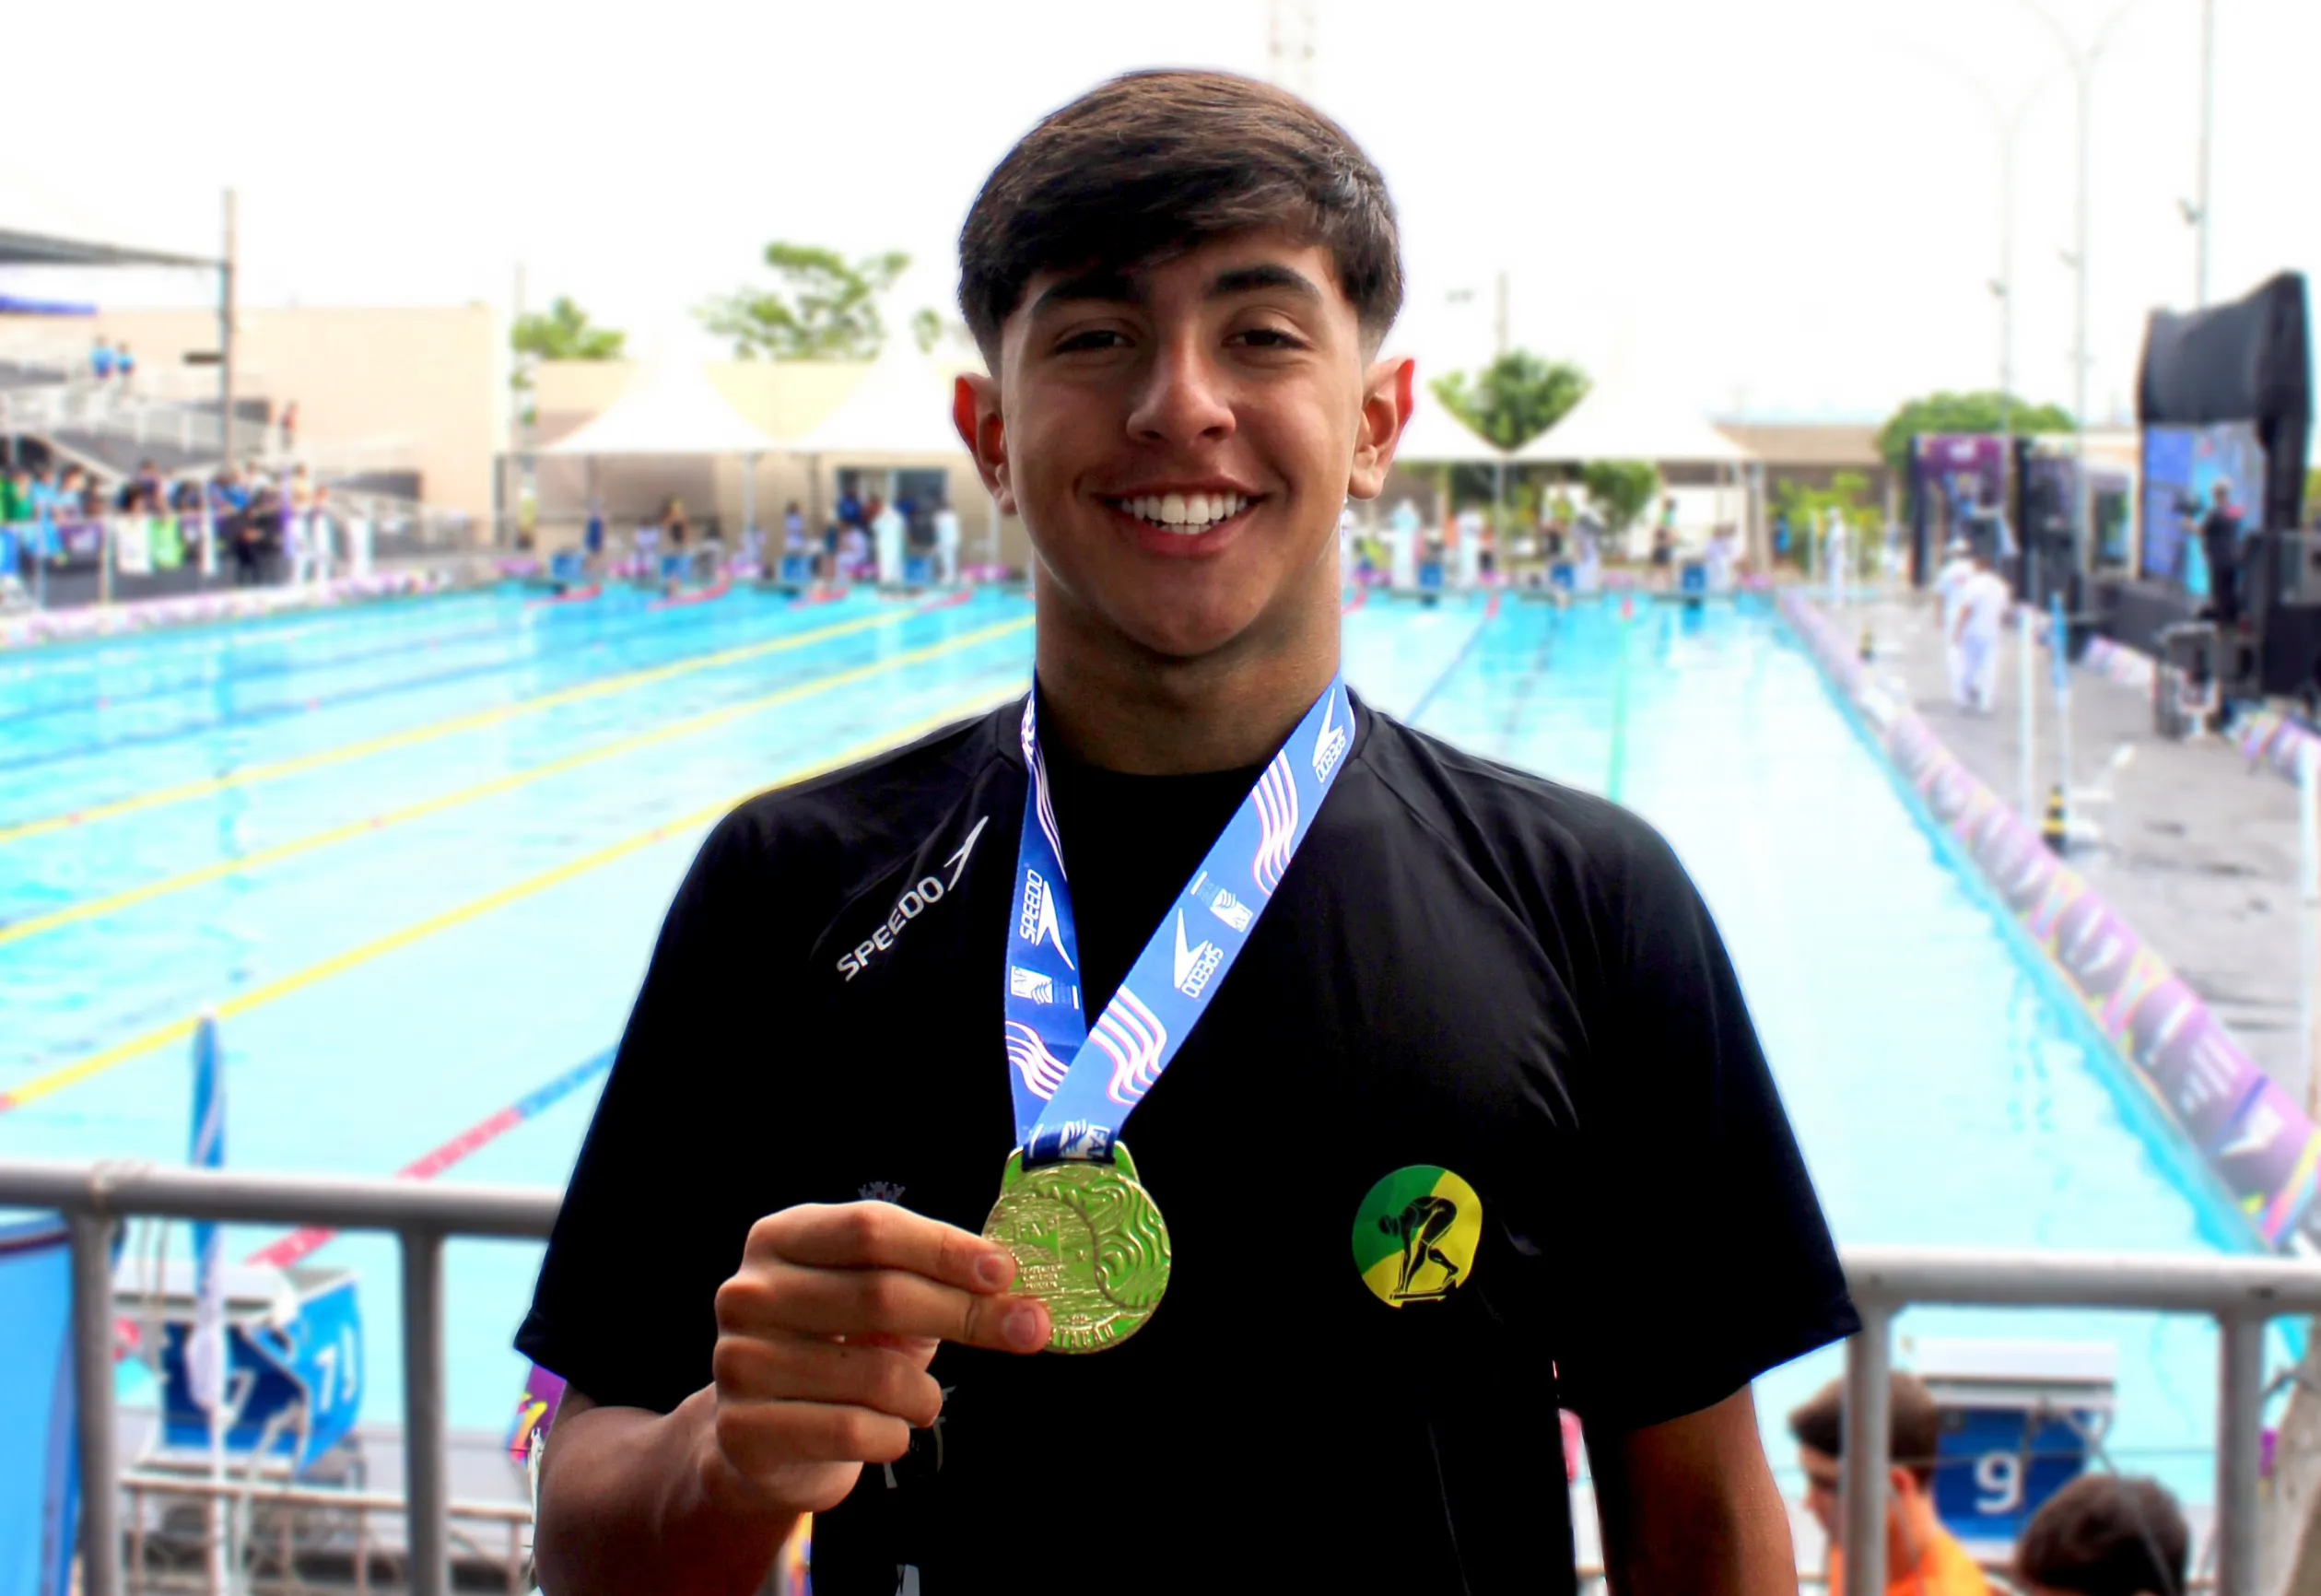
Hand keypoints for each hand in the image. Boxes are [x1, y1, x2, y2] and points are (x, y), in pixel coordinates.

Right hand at [707, 1202, 1048, 1514]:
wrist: (763, 1442)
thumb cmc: (838, 1352)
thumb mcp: (881, 1303)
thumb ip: (939, 1287)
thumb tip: (1025, 1307)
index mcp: (781, 1237)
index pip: (871, 1229)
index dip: (944, 1248)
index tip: (1005, 1271)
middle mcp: (748, 1292)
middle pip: (881, 1294)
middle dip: (966, 1314)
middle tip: (1027, 1330)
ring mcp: (737, 1360)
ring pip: (875, 1375)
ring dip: (924, 1394)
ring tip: (921, 1401)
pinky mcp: (743, 1429)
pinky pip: (852, 1431)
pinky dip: (892, 1435)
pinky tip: (887, 1431)